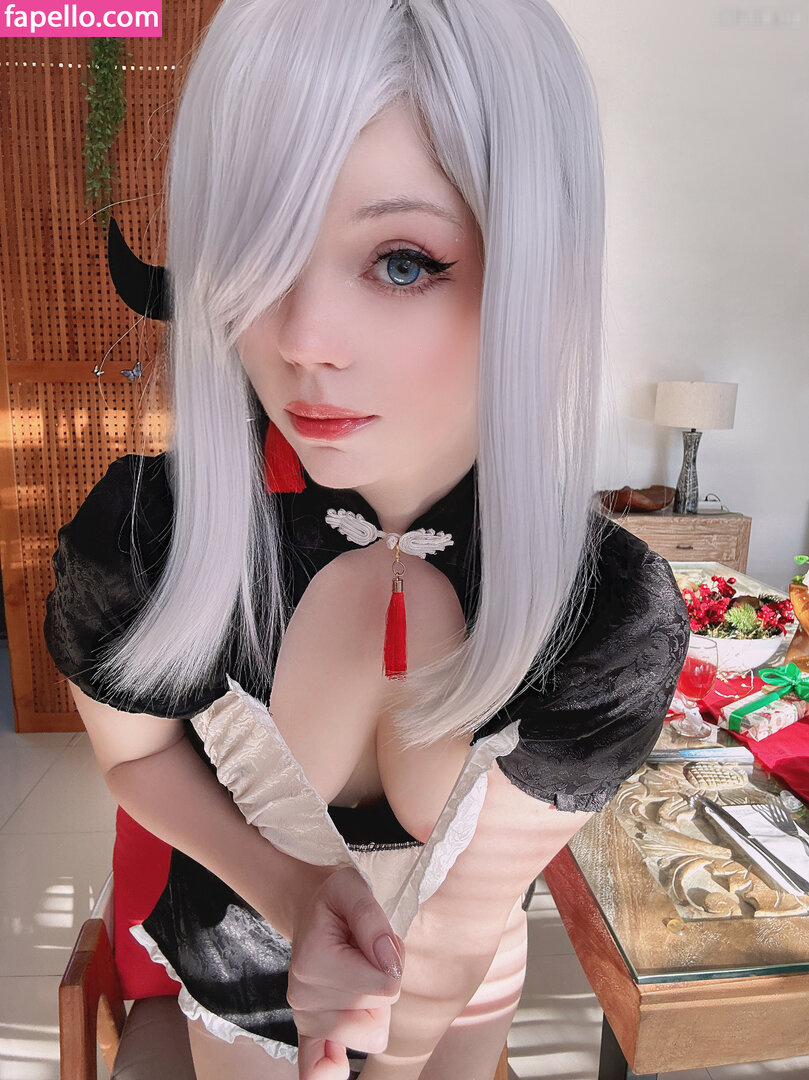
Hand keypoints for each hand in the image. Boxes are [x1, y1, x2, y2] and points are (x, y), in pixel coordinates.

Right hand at [289, 866, 404, 1078]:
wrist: (311, 912)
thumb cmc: (336, 902)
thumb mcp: (353, 888)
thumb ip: (372, 919)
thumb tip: (388, 963)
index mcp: (313, 961)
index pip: (387, 985)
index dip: (394, 958)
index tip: (379, 939)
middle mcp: (303, 995)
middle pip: (380, 1012)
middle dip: (386, 981)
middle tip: (367, 952)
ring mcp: (305, 1017)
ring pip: (372, 1034)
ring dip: (375, 1006)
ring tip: (358, 974)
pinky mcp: (308, 1031)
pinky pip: (318, 1067)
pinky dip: (325, 1070)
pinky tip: (333, 1067)